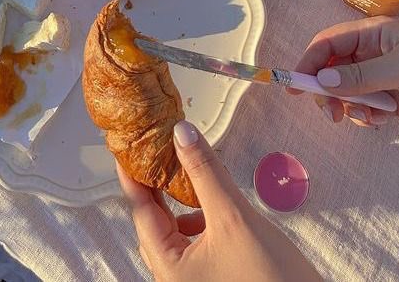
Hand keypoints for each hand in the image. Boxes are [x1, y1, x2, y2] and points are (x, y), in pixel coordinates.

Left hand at [118, 121, 321, 281]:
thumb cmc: (271, 278)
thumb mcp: (233, 216)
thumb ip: (204, 171)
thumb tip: (181, 132)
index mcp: (168, 269)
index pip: (141, 212)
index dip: (134, 175)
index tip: (127, 146)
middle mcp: (174, 278)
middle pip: (155, 223)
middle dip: (158, 185)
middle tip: (157, 148)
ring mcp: (193, 281)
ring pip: (175, 232)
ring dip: (180, 201)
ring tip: (188, 172)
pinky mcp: (212, 279)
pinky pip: (194, 243)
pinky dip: (198, 218)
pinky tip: (213, 204)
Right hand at [292, 16, 398, 140]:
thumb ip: (359, 75)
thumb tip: (320, 81)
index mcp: (375, 32)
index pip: (329, 42)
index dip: (310, 61)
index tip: (295, 84)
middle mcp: (374, 51)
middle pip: (332, 67)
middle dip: (327, 89)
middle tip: (332, 113)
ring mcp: (381, 75)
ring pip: (345, 89)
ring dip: (348, 105)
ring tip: (366, 118)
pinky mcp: (390, 98)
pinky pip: (362, 105)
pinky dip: (365, 115)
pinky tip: (382, 121)